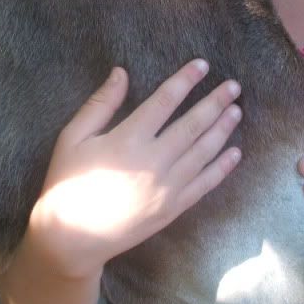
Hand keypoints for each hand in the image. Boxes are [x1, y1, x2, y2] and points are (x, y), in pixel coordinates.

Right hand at [28, 60, 241, 279]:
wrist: (71, 238)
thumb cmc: (67, 183)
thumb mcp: (73, 137)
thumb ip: (100, 104)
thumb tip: (121, 72)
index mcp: (128, 139)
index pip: (164, 101)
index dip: (185, 80)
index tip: (203, 65)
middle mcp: (153, 161)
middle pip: (193, 124)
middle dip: (215, 102)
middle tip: (234, 86)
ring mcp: (166, 187)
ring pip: (203, 152)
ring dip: (222, 129)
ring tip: (236, 111)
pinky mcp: (172, 208)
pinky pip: (204, 184)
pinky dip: (222, 167)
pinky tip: (234, 153)